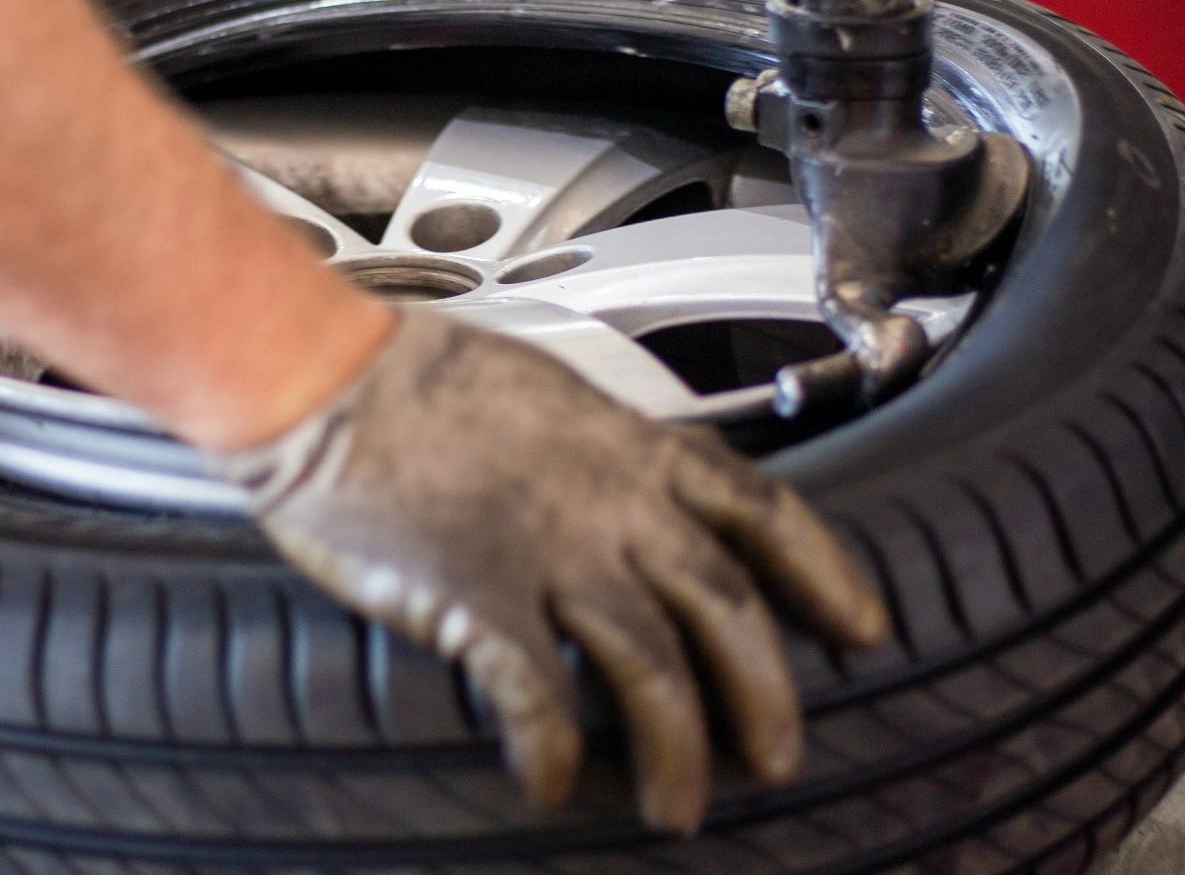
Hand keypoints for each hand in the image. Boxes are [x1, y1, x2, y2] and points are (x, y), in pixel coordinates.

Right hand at [215, 312, 886, 832]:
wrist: (323, 376)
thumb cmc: (418, 379)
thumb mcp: (548, 395)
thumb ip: (606, 455)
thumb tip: (639, 496)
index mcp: (631, 448)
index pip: (764, 509)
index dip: (824, 574)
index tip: (861, 627)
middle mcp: (609, 503)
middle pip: (726, 609)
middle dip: (765, 693)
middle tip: (778, 758)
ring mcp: (547, 553)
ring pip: (650, 669)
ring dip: (674, 750)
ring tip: (677, 808)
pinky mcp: (476, 599)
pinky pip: (538, 697)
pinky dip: (553, 752)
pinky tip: (551, 786)